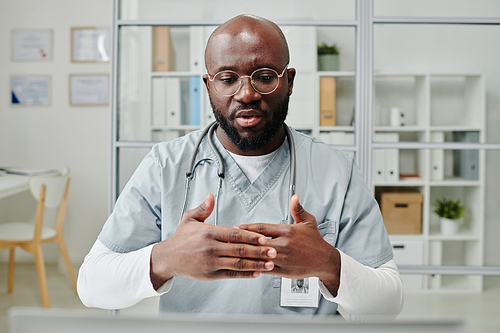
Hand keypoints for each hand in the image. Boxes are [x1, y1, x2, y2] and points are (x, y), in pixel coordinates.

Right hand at [150, 194, 276, 289]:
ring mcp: (211, 262)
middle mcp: (211, 248)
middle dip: (259, 251)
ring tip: (270, 264)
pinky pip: (231, 274)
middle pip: (239, 250)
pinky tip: (256, 273)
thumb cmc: (181, 238)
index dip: (251, 236)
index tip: (264, 237)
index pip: (234, 234)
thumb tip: (210, 196)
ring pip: (237, 263)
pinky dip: (245, 274)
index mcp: (209, 233)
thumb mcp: (189, 219)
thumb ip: (203, 208)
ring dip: (256, 264)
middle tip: (274, 251)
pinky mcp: (210, 275)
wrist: (168, 258)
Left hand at [236, 195, 340, 295]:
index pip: (263, 228)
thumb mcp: (308, 222)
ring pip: (260, 257)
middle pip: (258, 243)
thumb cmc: (315, 241)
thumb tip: (294, 197)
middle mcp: (285, 244)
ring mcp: (284, 258)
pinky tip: (245, 266)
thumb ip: (298, 209)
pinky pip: (265, 269)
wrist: (324, 260)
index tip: (235, 228)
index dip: (247, 228)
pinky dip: (254, 267)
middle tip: (227, 241)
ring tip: (231, 255)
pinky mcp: (284, 271)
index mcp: (288, 231)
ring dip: (245, 255)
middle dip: (242, 242)